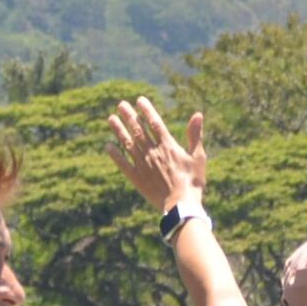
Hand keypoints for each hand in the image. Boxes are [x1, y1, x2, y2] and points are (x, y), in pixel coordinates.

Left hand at [107, 97, 209, 216]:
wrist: (181, 205)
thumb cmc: (193, 182)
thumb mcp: (198, 157)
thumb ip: (195, 135)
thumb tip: (198, 114)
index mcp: (168, 146)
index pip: (155, 123)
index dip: (147, 110)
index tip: (139, 100)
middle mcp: (153, 152)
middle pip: (138, 130)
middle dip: (129, 116)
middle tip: (121, 104)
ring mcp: (143, 165)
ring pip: (128, 143)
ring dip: (119, 130)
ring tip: (111, 119)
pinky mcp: (136, 178)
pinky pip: (123, 164)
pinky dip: (115, 154)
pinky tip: (108, 146)